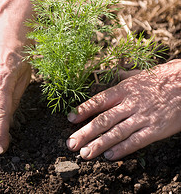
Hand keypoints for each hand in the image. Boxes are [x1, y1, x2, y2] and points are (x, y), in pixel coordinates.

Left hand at [66, 60, 180, 159]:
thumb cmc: (161, 78)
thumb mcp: (140, 74)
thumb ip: (124, 77)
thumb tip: (113, 74)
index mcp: (124, 90)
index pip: (99, 101)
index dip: (83, 109)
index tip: (70, 118)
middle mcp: (129, 104)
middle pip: (103, 120)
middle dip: (85, 133)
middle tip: (71, 144)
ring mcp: (142, 117)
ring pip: (116, 133)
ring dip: (99, 145)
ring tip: (85, 154)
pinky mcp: (155, 130)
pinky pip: (136, 141)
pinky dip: (122, 149)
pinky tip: (109, 156)